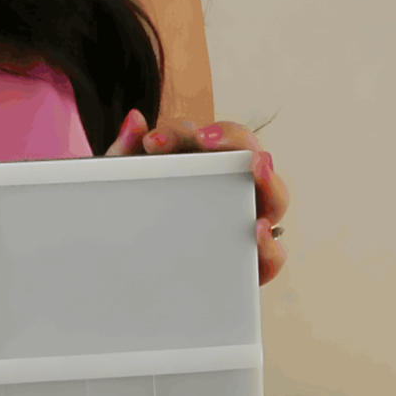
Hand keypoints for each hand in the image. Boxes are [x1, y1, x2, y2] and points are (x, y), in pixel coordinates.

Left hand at [105, 109, 289, 286]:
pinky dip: (270, 243)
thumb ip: (124, 155)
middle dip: (233, 140)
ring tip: (257, 168)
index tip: (152, 143)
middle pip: (248, 154)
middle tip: (205, 140)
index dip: (180, 133)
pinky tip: (257, 230)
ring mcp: (246, 223)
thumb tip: (135, 119)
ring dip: (269, 179)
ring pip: (274, 196)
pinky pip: (272, 253)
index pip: (200, 137)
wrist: (124, 276)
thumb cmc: (132, 225)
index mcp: (200, 165)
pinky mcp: (249, 263)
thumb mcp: (121, 191)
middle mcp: (231, 188)